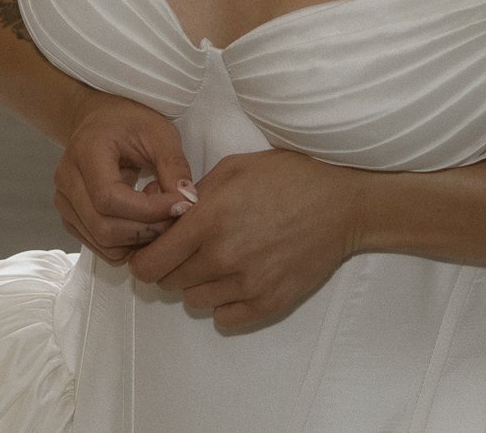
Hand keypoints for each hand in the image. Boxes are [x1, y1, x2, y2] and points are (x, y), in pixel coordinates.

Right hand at [55, 92, 194, 263]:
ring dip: (138, 239)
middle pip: (104, 227)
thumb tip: (187, 202)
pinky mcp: (71, 218)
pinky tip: (141, 218)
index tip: (180, 205)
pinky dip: (127, 243)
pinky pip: (100, 246)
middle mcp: (66, 179)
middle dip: (147, 230)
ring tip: (156, 211)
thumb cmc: (130, 123)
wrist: (101, 121)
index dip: (148, 211)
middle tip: (174, 214)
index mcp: (85, 151)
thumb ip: (174, 166)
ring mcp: (64, 202)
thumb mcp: (160, 133)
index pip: (110, 198)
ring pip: (102, 243)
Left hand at [127, 149, 362, 331]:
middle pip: (169, 282)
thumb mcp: (234, 168)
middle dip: (172, 266)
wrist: (341, 205)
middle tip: (190, 248)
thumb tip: (165, 215)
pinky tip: (237, 278)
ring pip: (195, 300)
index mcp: (208, 221)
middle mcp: (223, 257)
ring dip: (198, 283)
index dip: (144, 258)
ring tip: (219, 260)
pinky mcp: (268, 303)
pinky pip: (224, 317)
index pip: (150, 263)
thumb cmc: (287, 178)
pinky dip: (224, 302)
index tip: (152, 250)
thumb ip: (194, 193)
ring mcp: (246, 284)